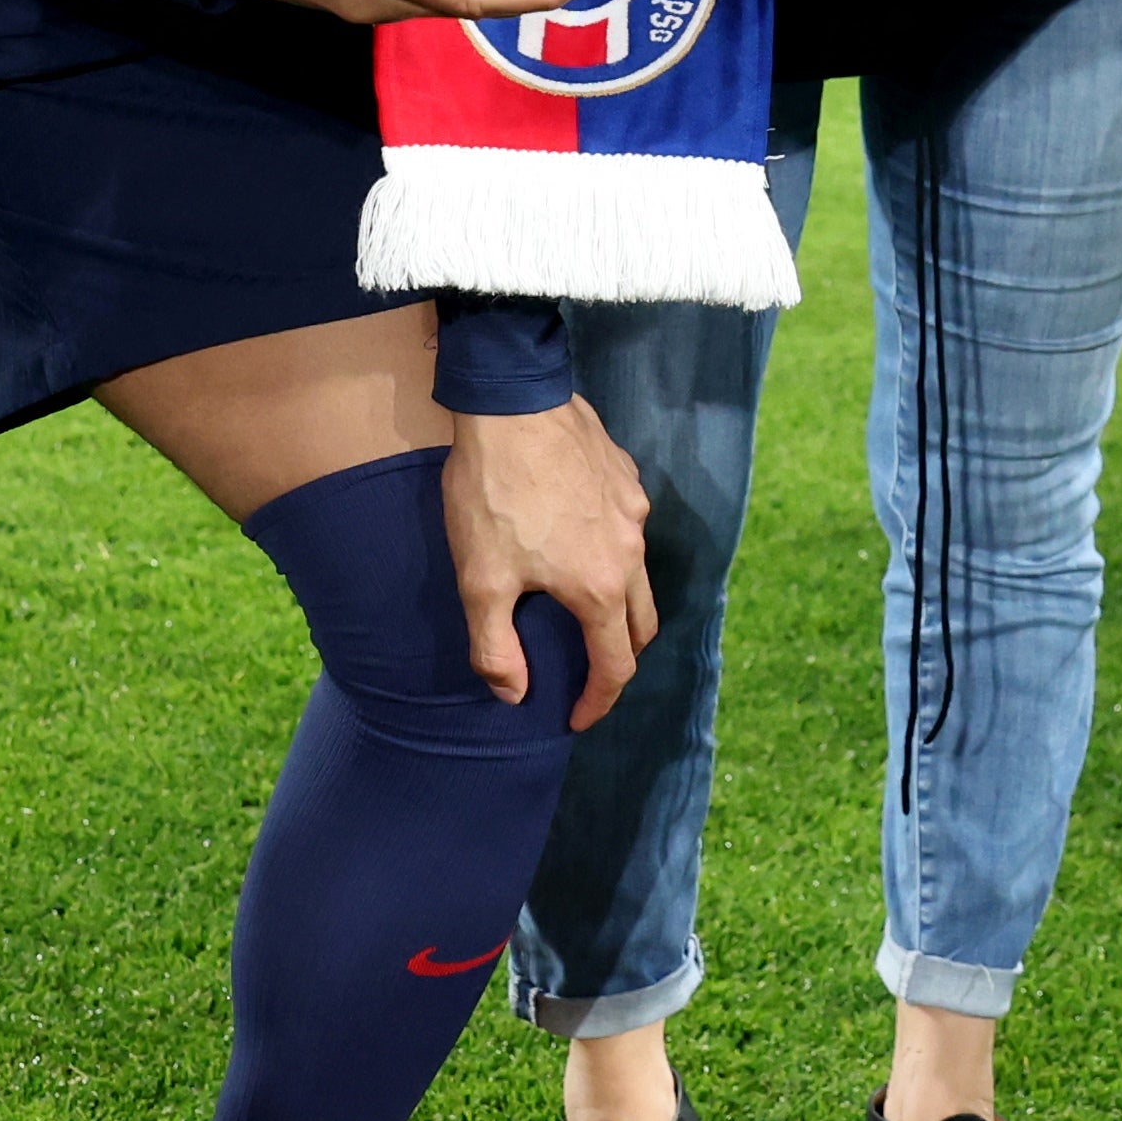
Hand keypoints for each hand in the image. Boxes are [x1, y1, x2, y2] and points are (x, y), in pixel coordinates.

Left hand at [441, 395, 656, 724]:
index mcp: (600, 588)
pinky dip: (612, 552)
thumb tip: (514, 694)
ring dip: (619, 604)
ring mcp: (634, 511)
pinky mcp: (625, 477)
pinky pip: (629, 529)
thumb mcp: (480, 580)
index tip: (576, 718)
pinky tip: (574, 539)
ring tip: (580, 606)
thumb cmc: (493, 493)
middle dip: (619, 658)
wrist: (511, 402)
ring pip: (640, 575)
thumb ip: (495, 647)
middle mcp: (631, 553)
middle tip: (586, 669)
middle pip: (642, 625)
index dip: (598, 701)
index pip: (616, 666)